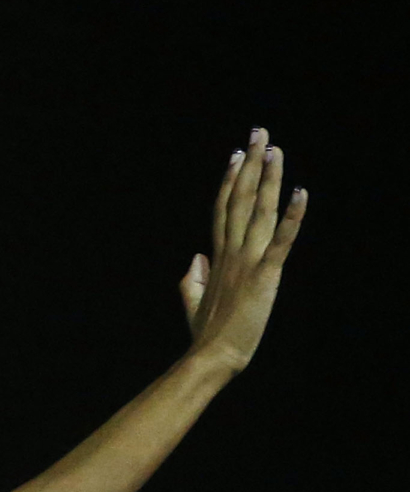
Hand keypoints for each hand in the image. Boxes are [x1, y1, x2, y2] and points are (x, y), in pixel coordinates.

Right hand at [180, 128, 306, 373]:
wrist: (212, 357)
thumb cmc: (204, 336)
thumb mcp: (192, 304)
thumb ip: (189, 280)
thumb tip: (194, 257)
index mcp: (217, 258)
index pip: (222, 209)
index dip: (228, 180)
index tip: (235, 155)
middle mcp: (231, 253)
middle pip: (239, 199)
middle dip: (249, 164)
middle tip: (258, 133)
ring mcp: (247, 262)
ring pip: (258, 211)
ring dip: (268, 178)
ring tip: (275, 149)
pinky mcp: (265, 275)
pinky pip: (281, 240)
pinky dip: (292, 216)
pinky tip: (302, 193)